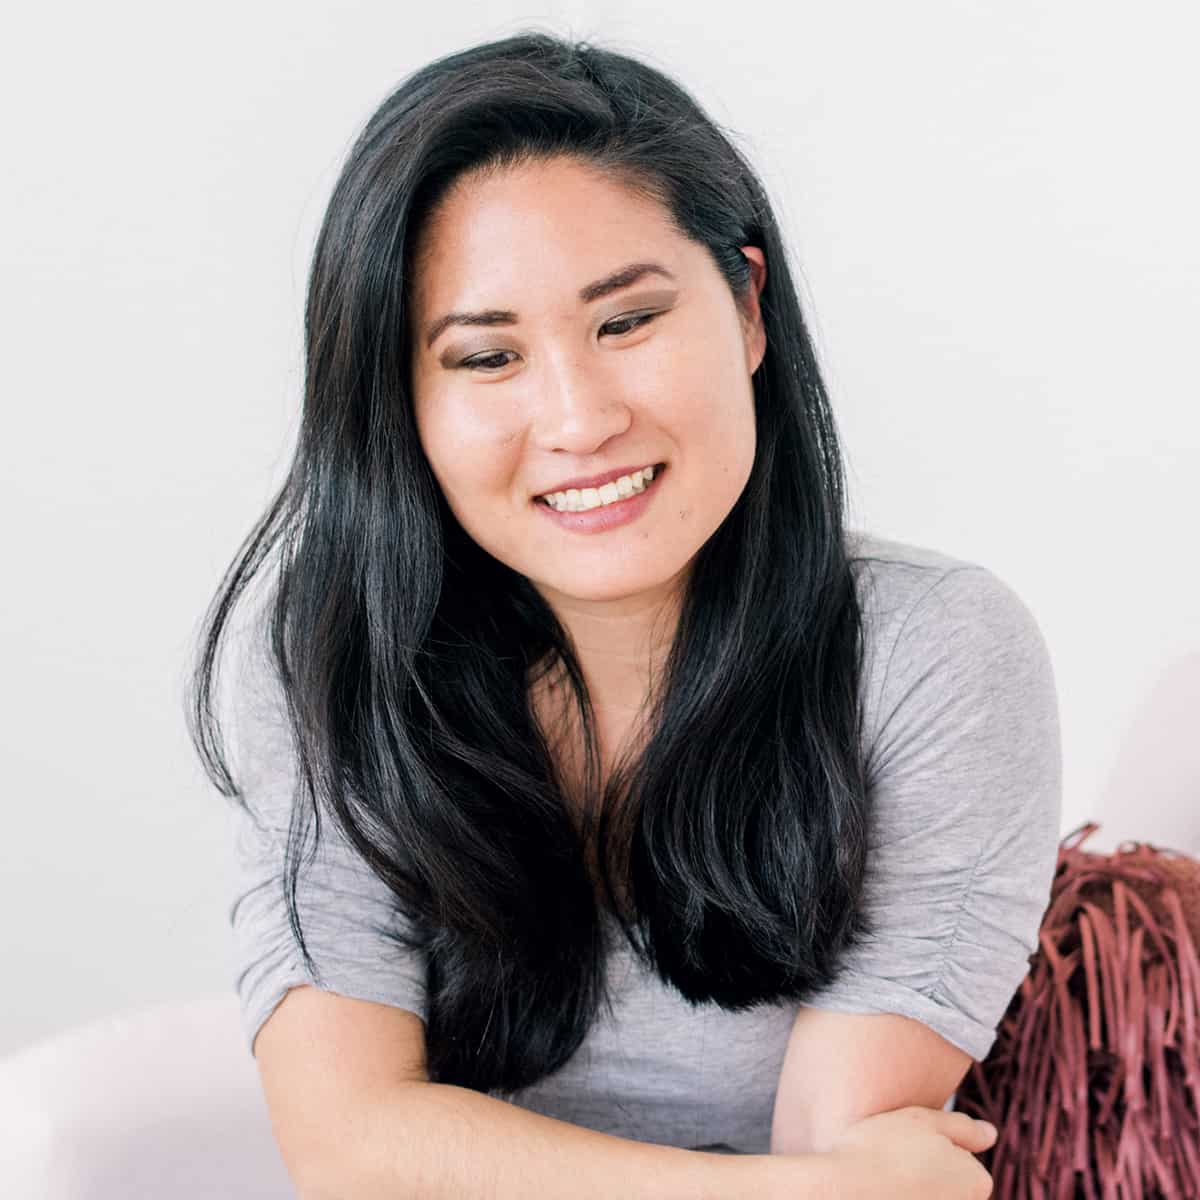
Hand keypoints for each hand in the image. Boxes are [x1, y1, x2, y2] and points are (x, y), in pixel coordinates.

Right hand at [821, 1105, 995, 1198]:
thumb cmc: (882, 1150)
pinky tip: (881, 1193)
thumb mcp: (924, 1121)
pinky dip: (900, 1196)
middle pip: (951, 1187)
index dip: (934, 1150)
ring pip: (932, 1196)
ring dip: (915, 1190)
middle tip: (895, 1164)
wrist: (842, 1191)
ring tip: (885, 1182)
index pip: (965, 1163)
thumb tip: (992, 1134)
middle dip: (930, 1176)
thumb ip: (964, 1127)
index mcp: (977, 1182)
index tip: (908, 1148)